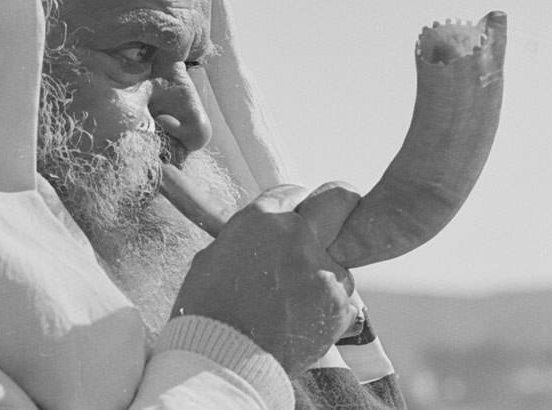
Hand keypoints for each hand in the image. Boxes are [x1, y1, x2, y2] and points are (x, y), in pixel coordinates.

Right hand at [170, 182, 361, 377]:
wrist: (224, 359)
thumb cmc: (208, 309)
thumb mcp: (213, 257)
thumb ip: (246, 237)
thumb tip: (260, 233)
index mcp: (262, 220)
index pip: (291, 193)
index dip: (293, 204)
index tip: (294, 214)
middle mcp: (299, 237)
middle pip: (338, 199)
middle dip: (338, 204)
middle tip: (335, 215)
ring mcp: (325, 272)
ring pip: (343, 253)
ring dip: (327, 264)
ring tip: (300, 291)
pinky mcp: (340, 306)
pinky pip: (343, 294)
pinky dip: (328, 301)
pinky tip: (302, 314)